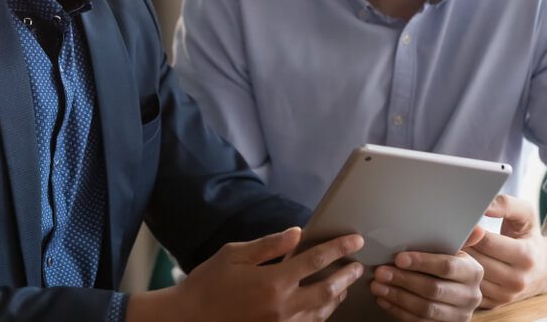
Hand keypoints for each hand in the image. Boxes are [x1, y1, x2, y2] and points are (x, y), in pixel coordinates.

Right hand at [164, 227, 364, 320]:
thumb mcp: (235, 254)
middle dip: (347, 275)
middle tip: (357, 265)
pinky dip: (320, 313)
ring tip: (344, 284)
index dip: (339, 248)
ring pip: (321, 312)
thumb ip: (270, 245)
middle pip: (328, 290)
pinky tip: (322, 304)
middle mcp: (283, 306)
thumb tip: (298, 234)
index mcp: (274, 281)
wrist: (188, 319)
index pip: (316, 260)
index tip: (354, 240)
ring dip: (337, 296)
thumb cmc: (208, 284)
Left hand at [368, 231, 486, 320]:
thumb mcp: (455, 253)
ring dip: (397, 296)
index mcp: (473, 272)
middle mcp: (470, 296)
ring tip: (378, 285)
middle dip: (403, 280)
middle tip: (381, 272)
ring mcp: (458, 315)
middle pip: (433, 289)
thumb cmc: (450, 268)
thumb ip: (459, 240)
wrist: (456, 295)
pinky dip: (398, 310)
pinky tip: (384, 299)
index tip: (399, 258)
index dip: (422, 262)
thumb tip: (475, 228)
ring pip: (424, 308)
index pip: (447, 267)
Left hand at [462, 194, 546, 308]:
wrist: (544, 269)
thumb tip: (485, 204)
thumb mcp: (526, 215)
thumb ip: (506, 204)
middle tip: (449, 234)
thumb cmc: (529, 236)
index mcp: (526, 256)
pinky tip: (456, 265)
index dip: (471, 231)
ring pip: (471, 277)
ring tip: (451, 248)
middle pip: (477, 260)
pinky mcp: (495, 304)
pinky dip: (460, 278)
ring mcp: (506, 295)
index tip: (461, 222)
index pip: (487, 243)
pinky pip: (470, 289)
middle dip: (462, 246)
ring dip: (458, 263)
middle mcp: (518, 280)